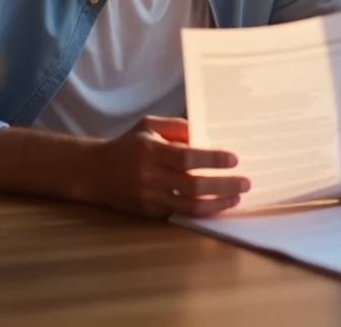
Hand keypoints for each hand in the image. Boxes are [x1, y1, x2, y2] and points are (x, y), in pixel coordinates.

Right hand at [89, 116, 249, 218]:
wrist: (94, 172)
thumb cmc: (128, 144)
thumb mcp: (149, 126)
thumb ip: (178, 127)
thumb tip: (208, 135)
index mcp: (150, 151)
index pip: (187, 158)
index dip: (213, 160)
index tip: (234, 159)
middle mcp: (149, 176)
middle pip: (192, 186)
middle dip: (223, 186)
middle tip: (245, 183)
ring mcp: (148, 198)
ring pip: (188, 207)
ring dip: (217, 204)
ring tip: (236, 198)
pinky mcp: (149, 213)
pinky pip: (180, 215)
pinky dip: (201, 211)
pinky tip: (217, 205)